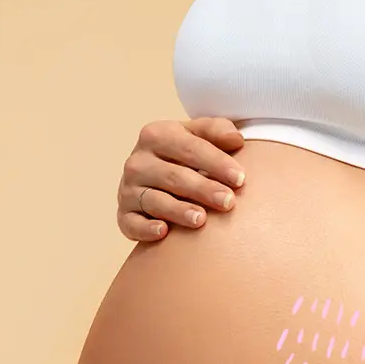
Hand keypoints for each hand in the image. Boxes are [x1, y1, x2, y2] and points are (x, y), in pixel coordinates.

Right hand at [117, 117, 245, 241]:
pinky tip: (163, 232)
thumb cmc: (185, 155)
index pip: (190, 148)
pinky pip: (132, 223)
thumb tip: (236, 139)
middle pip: (174, 176)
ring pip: (155, 201)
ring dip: (178, 210)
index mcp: (156, 135)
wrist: (155, 175)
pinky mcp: (124, 214)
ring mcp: (128, 189)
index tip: (240, 178)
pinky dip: (145, 228)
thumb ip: (217, 131)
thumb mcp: (198, 136)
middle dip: (203, 189)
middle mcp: (138, 162)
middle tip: (228, 202)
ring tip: (201, 219)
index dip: (216, 163)